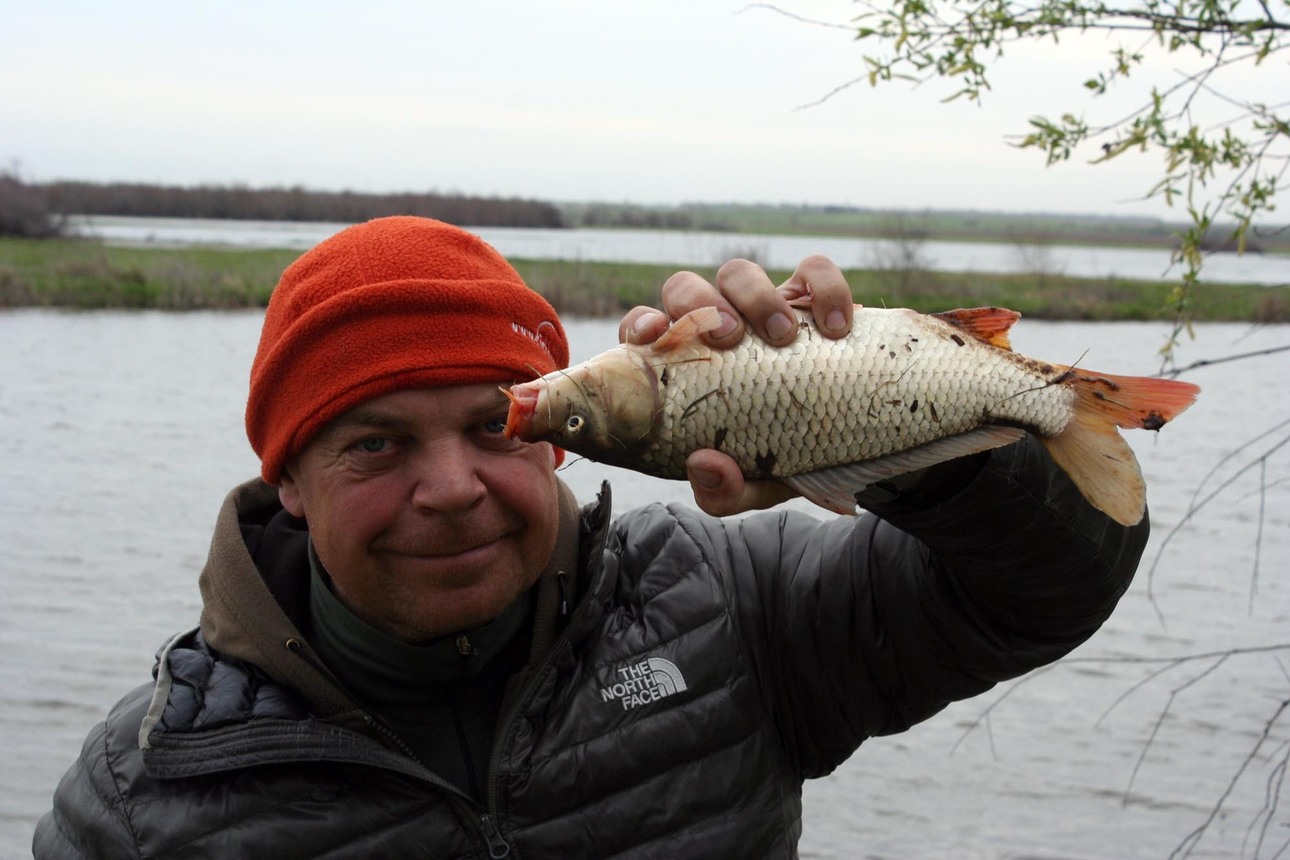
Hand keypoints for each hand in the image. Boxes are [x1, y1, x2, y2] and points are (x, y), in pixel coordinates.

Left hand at [616, 255, 854, 515]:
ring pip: (739, 272)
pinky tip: (837, 327)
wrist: (857, 443)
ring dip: (757, 295)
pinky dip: (825, 287)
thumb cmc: (786, 455)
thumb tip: (704, 466)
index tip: (656, 335)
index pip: (644, 330)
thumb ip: (724, 490)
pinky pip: (814, 270)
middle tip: (732, 338)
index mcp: (686, 365)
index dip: (642, 325)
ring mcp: (762, 307)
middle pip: (684, 288)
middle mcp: (715, 327)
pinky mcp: (812, 297)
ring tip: (784, 336)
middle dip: (701, 305)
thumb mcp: (754, 484)